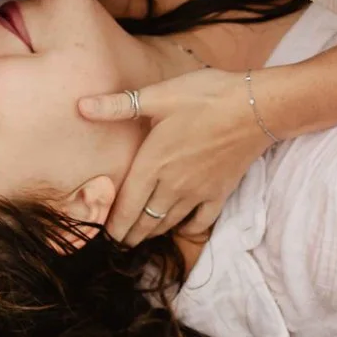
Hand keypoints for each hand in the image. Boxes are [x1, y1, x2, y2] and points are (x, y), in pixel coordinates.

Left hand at [76, 68, 270, 243]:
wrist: (256, 107)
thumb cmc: (205, 96)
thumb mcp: (158, 95)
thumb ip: (117, 106)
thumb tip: (81, 106)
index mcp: (152, 164)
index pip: (126, 207)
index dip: (113, 226)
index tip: (104, 235)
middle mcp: (172, 185)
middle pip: (145, 221)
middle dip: (129, 235)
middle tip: (120, 242)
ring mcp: (197, 193)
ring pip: (169, 223)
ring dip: (153, 233)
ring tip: (142, 237)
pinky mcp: (219, 193)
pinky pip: (199, 222)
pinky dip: (187, 229)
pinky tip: (181, 226)